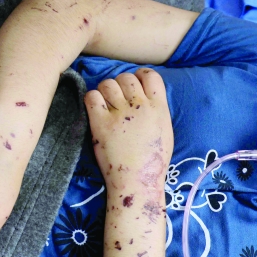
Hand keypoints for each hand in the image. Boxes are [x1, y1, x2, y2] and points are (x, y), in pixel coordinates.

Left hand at [85, 69, 173, 192]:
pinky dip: (92, 100)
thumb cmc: (153, 162)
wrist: (138, 181)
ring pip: (108, 84)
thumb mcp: (165, 131)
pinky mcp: (101, 123)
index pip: (150, 75)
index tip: (135, 83)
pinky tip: (96, 110)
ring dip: (105, 91)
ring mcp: (120, 114)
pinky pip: (92, 97)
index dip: (140, 75)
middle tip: (117, 98)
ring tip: (105, 104)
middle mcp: (140, 106)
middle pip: (126, 77)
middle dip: (120, 84)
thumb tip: (145, 97)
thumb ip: (156, 111)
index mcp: (159, 108)